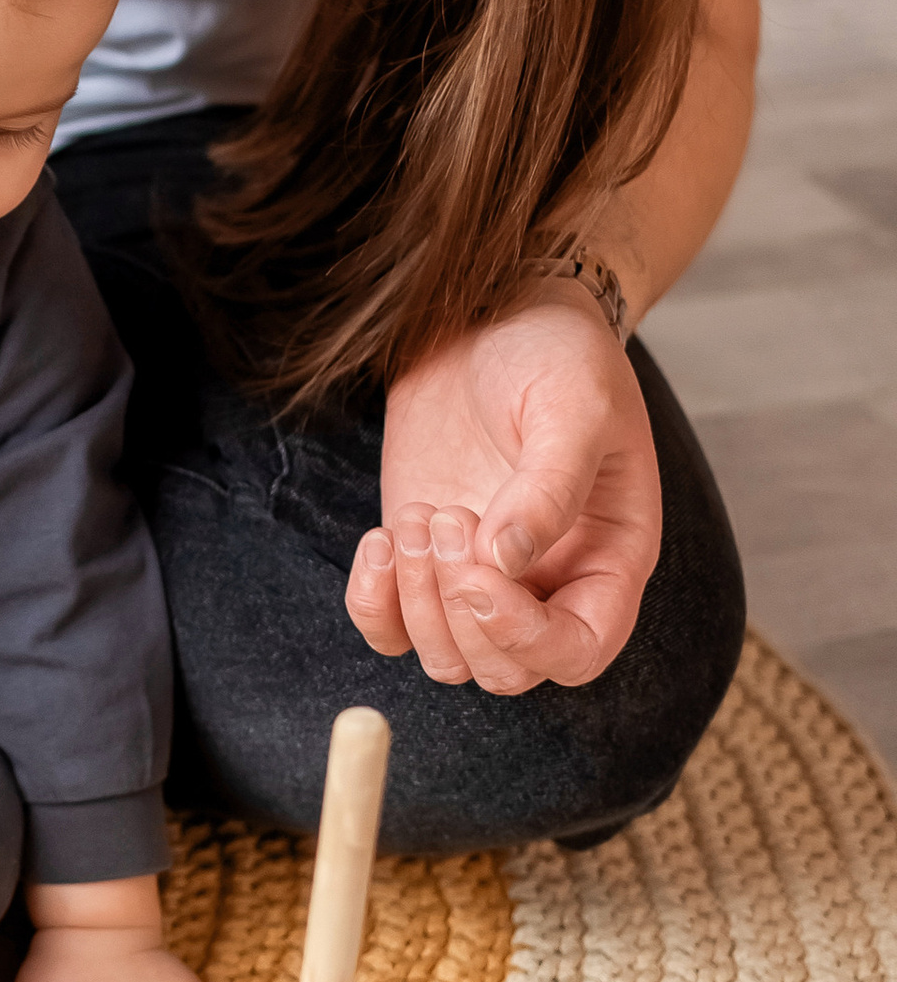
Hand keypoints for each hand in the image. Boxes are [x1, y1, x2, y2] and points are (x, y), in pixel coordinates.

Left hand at [350, 284, 661, 694]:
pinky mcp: (424, 561)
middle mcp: (549, 584)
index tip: (480, 577)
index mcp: (608, 560)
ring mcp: (482, 577)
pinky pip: (390, 629)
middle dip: (461, 611)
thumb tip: (506, 563)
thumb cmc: (556, 354)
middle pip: (505, 669)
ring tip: (419, 513)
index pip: (578, 651)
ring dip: (416, 601)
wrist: (495, 313)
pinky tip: (378, 539)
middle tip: (445, 515)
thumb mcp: (572, 408)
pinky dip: (373, 603)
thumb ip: (549, 487)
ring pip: (446, 658)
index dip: (528, 639)